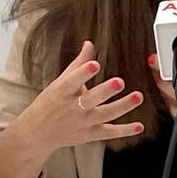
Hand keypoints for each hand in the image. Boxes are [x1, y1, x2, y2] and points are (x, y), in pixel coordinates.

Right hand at [10, 41, 143, 156]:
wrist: (37, 133)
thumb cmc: (50, 102)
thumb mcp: (60, 82)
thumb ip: (79, 64)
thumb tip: (89, 44)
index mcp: (63, 92)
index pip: (72, 81)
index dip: (83, 73)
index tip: (95, 64)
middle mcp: (73, 108)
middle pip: (90, 99)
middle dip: (105, 91)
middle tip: (119, 81)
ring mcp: (83, 122)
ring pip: (104, 115)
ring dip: (122, 107)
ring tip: (138, 96)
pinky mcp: (90, 134)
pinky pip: (109, 133)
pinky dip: (124, 131)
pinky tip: (139, 126)